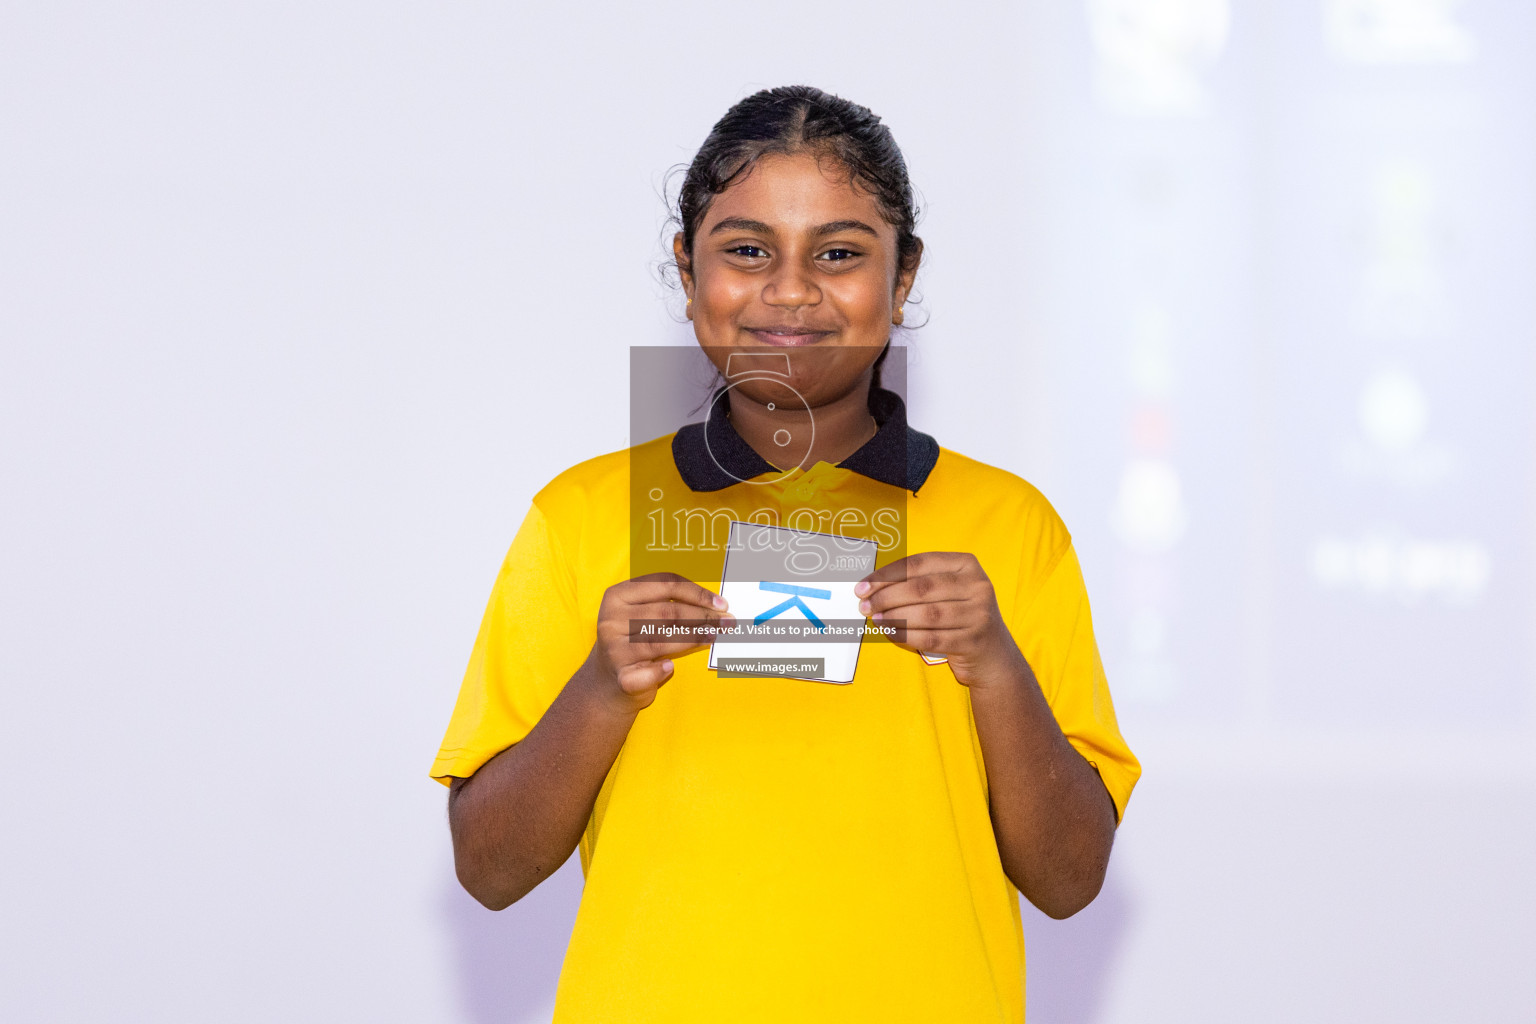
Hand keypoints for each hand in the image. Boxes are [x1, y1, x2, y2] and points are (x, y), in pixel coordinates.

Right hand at [585, 572, 732, 713]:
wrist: (605, 681)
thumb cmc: (633, 641)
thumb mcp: (641, 615)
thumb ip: (669, 604)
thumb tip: (714, 605)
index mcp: (617, 595)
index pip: (664, 584)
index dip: (696, 593)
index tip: (721, 604)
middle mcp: (611, 620)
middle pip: (667, 612)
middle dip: (703, 616)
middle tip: (727, 622)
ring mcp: (614, 649)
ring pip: (662, 640)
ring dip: (694, 638)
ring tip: (714, 636)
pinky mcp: (621, 677)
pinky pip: (648, 672)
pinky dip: (661, 670)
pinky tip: (671, 667)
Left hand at [856, 552, 1023, 689]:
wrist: (994, 656)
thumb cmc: (960, 616)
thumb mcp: (950, 591)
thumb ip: (919, 582)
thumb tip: (874, 585)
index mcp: (967, 565)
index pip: (919, 563)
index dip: (887, 574)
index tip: (864, 585)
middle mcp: (977, 586)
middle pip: (921, 588)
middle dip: (886, 596)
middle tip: (864, 604)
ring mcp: (979, 614)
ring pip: (926, 614)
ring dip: (894, 616)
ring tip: (875, 618)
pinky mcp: (974, 640)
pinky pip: (931, 638)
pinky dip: (906, 635)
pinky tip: (890, 633)